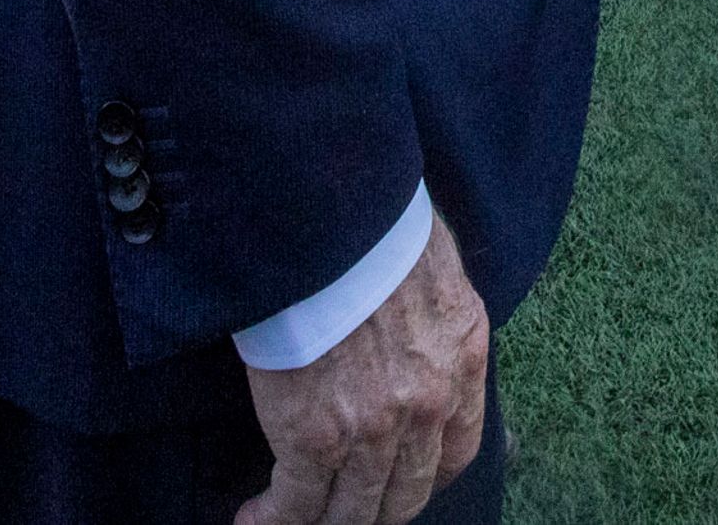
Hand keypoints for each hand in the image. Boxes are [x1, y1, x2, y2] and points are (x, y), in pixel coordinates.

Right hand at [237, 214, 491, 524]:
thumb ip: (431, 321)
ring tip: (291, 519)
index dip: (426, 476)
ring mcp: (374, 430)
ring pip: (353, 510)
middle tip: (341, 507)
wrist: (330, 222)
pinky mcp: (315, 440)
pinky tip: (254, 518)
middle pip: (406, 494)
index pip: (458, 451)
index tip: (399, 480)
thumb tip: (410, 330)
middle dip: (373, 509)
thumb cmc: (374, 228)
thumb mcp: (433, 272)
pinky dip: (274, 518)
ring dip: (322, 521)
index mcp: (463, 359)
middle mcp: (428, 405)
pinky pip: (298, 503)